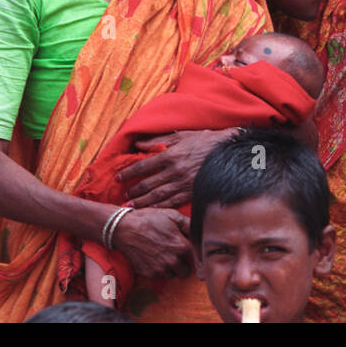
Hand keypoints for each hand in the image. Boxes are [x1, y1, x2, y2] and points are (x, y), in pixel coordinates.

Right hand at [110, 207, 193, 278]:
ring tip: (163, 254)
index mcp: (181, 246)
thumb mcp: (172, 215)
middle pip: (186, 271)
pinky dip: (159, 269)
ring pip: (173, 274)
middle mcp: (173, 260)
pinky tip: (153, 257)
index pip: (196, 257)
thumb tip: (199, 231)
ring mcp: (161, 268)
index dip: (192, 252)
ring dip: (171, 268)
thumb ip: (189, 225)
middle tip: (175, 254)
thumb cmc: (149, 219)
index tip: (188, 249)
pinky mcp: (149, 273)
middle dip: (183, 263)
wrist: (124, 228)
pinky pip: (160, 275)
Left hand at [117, 130, 232, 208]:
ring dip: (143, 201)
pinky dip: (161, 207)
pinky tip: (152, 210)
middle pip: (148, 183)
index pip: (143, 166)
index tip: (118, 177)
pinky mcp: (192, 192)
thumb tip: (138, 144)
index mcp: (170, 155)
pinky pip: (174, 202)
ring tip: (131, 206)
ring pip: (158, 195)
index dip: (129, 172)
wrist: (227, 151)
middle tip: (123, 195)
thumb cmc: (203, 141)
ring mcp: (183, 183)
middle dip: (134, 190)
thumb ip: (158, 141)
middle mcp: (174, 171)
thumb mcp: (180, 136)